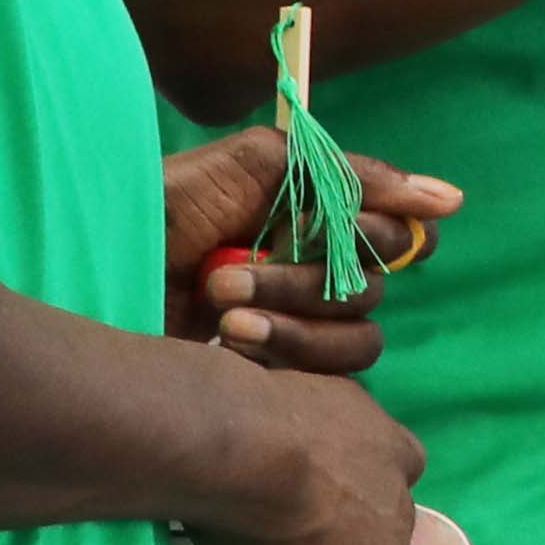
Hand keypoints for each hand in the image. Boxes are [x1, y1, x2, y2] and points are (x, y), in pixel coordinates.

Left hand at [157, 124, 466, 370]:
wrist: (93, 269)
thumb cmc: (160, 211)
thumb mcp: (250, 164)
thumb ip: (347, 173)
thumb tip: (451, 200)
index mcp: (311, 221)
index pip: (392, 231)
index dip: (379, 231)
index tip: (348, 228)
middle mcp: (310, 274)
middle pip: (373, 287)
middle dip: (306, 279)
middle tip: (231, 272)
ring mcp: (293, 329)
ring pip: (357, 339)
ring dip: (293, 322)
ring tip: (224, 315)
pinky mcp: (275, 379)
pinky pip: (329, 378)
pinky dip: (284, 356)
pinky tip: (227, 347)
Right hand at [187, 364, 426, 544]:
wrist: (237, 440)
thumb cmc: (215, 414)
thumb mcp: (236, 414)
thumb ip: (238, 436)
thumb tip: (181, 439)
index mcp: (358, 419)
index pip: (358, 466)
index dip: (332, 501)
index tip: (303, 531)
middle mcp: (390, 467)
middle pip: (372, 521)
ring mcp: (388, 527)